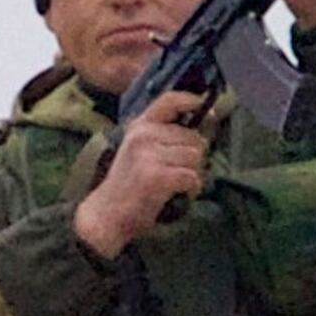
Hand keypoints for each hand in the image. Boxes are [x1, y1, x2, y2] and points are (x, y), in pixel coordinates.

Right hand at [71, 91, 213, 258]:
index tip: (209, 109)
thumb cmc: (128, 183)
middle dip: (192, 156)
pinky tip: (176, 194)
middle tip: (174, 171)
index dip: (192, 101)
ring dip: (191, 174)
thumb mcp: (139, 149)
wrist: (106, 214)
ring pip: (195, 157)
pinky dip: (191, 189)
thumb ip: (165, 133)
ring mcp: (149, 156)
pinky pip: (193, 177)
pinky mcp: (158, 177)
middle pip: (193, 137)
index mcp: (139, 127)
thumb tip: (208, 119)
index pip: (169, 101)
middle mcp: (143, 137)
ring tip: (172, 184)